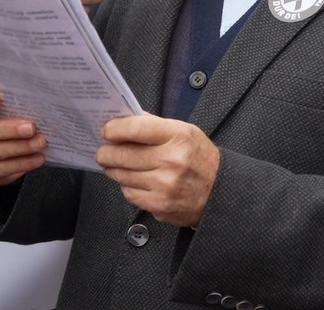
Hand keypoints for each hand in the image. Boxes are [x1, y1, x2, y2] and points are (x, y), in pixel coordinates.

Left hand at [96, 114, 219, 226]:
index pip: (135, 128)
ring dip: (114, 169)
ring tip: (116, 164)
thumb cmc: (201, 159)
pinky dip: (127, 186)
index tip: (106, 130)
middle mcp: (171, 160)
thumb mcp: (186, 132)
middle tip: (103, 150)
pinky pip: (129, 193)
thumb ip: (155, 125)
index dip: (114, 128)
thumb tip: (126, 119)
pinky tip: (134, 180)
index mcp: (178, 136)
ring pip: (122, 175)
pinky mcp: (160, 205)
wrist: (220, 192)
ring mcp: (164, 184)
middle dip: (106, 152)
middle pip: (122, 154)